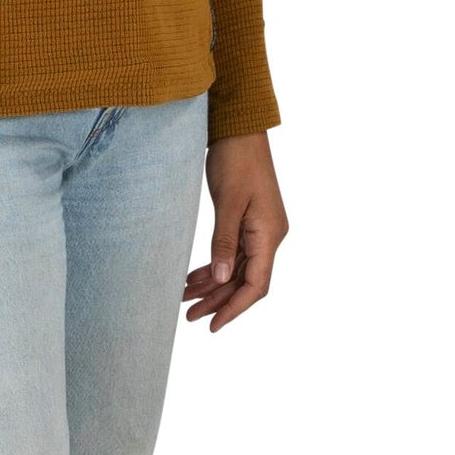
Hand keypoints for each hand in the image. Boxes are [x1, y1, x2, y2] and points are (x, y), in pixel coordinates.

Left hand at [185, 131, 287, 330]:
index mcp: (269, 235)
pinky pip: (232, 254)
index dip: (234, 308)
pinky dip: (214, 267)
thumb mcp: (228, 203)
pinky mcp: (247, 222)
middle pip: (245, 281)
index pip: (256, 285)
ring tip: (185, 299)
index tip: (213, 326)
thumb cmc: (236, 160)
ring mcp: (259, 230)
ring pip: (237, 269)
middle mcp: (269, 236)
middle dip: (218, 301)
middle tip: (189, 316)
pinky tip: (194, 277)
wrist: (239, 129)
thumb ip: (224, 242)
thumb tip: (221, 279)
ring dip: (214, 286)